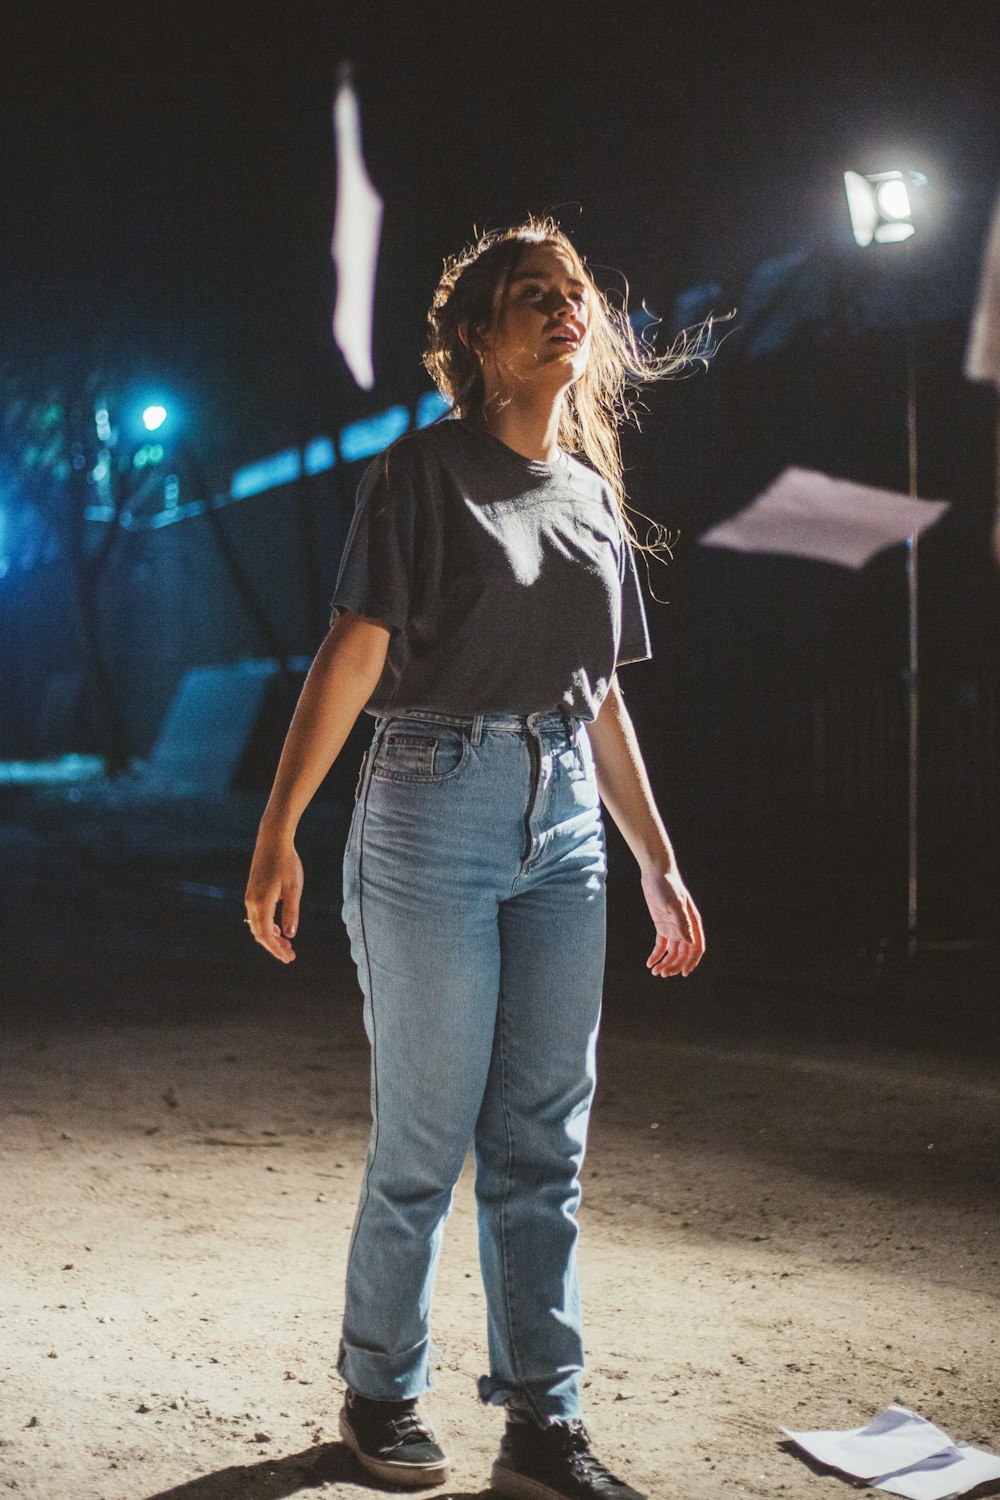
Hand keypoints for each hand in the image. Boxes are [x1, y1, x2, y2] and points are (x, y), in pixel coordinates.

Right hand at [244, 825, 303, 963]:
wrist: (272, 841)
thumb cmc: (286, 863)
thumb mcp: (293, 889)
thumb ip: (291, 912)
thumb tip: (290, 935)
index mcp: (262, 903)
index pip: (267, 935)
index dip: (277, 949)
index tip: (289, 958)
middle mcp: (251, 902)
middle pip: (259, 934)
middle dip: (274, 947)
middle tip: (290, 956)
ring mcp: (250, 897)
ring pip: (257, 926)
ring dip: (271, 937)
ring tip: (287, 945)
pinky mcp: (251, 892)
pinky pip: (256, 916)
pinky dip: (266, 926)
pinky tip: (279, 928)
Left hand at [640, 868, 705, 977]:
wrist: (656, 873)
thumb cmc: (667, 886)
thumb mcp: (674, 904)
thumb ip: (682, 923)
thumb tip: (690, 943)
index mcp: (692, 923)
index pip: (696, 948)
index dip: (692, 962)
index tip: (684, 973)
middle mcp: (685, 927)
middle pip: (683, 953)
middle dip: (674, 966)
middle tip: (662, 974)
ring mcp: (673, 927)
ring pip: (673, 952)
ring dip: (666, 963)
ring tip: (655, 972)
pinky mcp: (662, 925)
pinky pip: (661, 945)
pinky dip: (656, 955)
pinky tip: (649, 963)